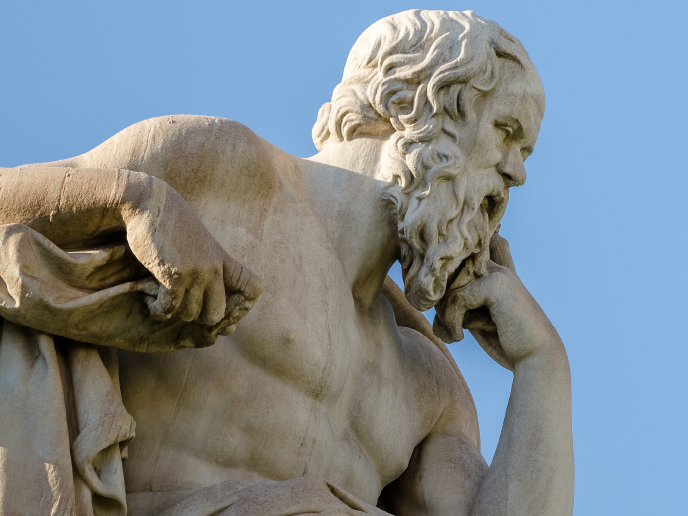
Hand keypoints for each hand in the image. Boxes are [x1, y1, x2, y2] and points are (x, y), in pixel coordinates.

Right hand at [121, 177, 260, 332]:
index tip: (219, 305)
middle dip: (197, 318)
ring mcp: (196, 272)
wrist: (149, 204)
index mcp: (224, 260)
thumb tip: (214, 308)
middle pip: (216, 315)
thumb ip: (209, 268)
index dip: (240, 305)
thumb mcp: (199, 245)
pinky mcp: (174, 276)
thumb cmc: (171, 227)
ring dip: (173, 312)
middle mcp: (214, 268)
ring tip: (162, 300)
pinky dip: (158, 310)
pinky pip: (169, 309)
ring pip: (190, 315)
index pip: (254, 289)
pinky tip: (150, 300)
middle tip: (181, 306)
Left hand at [433, 234, 559, 369]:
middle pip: (451, 267)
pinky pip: (456, 299)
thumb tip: (429, 296)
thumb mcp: (476, 318)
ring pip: (449, 287)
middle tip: (445, 327)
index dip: (464, 247)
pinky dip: (452, 321)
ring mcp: (497, 273)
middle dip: (440, 299)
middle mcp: (497, 267)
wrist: (535, 357)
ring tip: (453, 334)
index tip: (457, 256)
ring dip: (444, 315)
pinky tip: (460, 337)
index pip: (479, 245)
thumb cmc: (505, 341)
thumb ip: (457, 302)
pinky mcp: (495, 284)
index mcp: (498, 272)